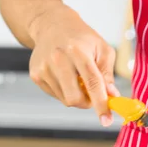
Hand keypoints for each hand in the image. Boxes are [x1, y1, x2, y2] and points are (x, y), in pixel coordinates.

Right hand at [29, 4, 118, 125]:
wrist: (52, 25)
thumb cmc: (82, 38)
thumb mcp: (103, 49)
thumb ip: (108, 74)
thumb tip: (112, 96)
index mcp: (78, 51)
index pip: (92, 84)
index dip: (101, 104)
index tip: (106, 121)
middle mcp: (58, 59)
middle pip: (75, 98)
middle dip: (87, 103)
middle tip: (93, 94)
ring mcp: (44, 67)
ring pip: (65, 100)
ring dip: (76, 96)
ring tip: (77, 78)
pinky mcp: (35, 74)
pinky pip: (56, 95)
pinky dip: (65, 91)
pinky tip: (65, 76)